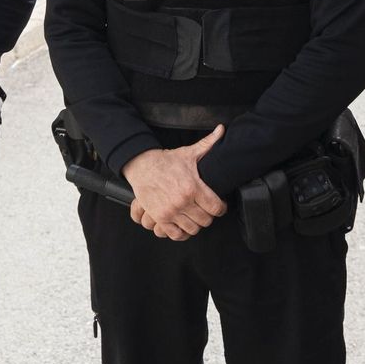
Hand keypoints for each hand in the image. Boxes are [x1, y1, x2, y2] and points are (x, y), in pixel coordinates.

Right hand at [122, 126, 227, 240]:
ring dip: (196, 224)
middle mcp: (182, 201)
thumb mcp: (189, 152)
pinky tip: (184, 224)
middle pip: (206, 220)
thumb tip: (222, 129)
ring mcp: (171, 211)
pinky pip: (176, 234)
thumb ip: (208, 143)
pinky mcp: (160, 218)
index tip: (219, 206)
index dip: (221, 208)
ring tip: (195, 216)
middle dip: (209, 216)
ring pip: (193, 229)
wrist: (142, 166)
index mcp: (192, 186)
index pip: (216, 207)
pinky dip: (182, 232)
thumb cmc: (167, 161)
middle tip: (207, 210)